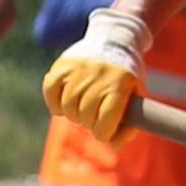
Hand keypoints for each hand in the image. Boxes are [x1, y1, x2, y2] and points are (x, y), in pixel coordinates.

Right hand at [44, 0, 152, 141]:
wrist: (115, 39)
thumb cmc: (125, 76)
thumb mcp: (135, 96)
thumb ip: (129, 125)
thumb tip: (113, 146)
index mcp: (120, 84)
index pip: (105, 121)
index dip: (103, 133)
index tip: (104, 131)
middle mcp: (98, 75)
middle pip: (85, 116)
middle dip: (89, 123)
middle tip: (93, 117)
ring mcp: (79, 68)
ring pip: (67, 107)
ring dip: (73, 114)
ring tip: (81, 109)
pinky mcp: (62, 64)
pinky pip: (50, 91)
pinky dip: (54, 103)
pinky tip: (62, 106)